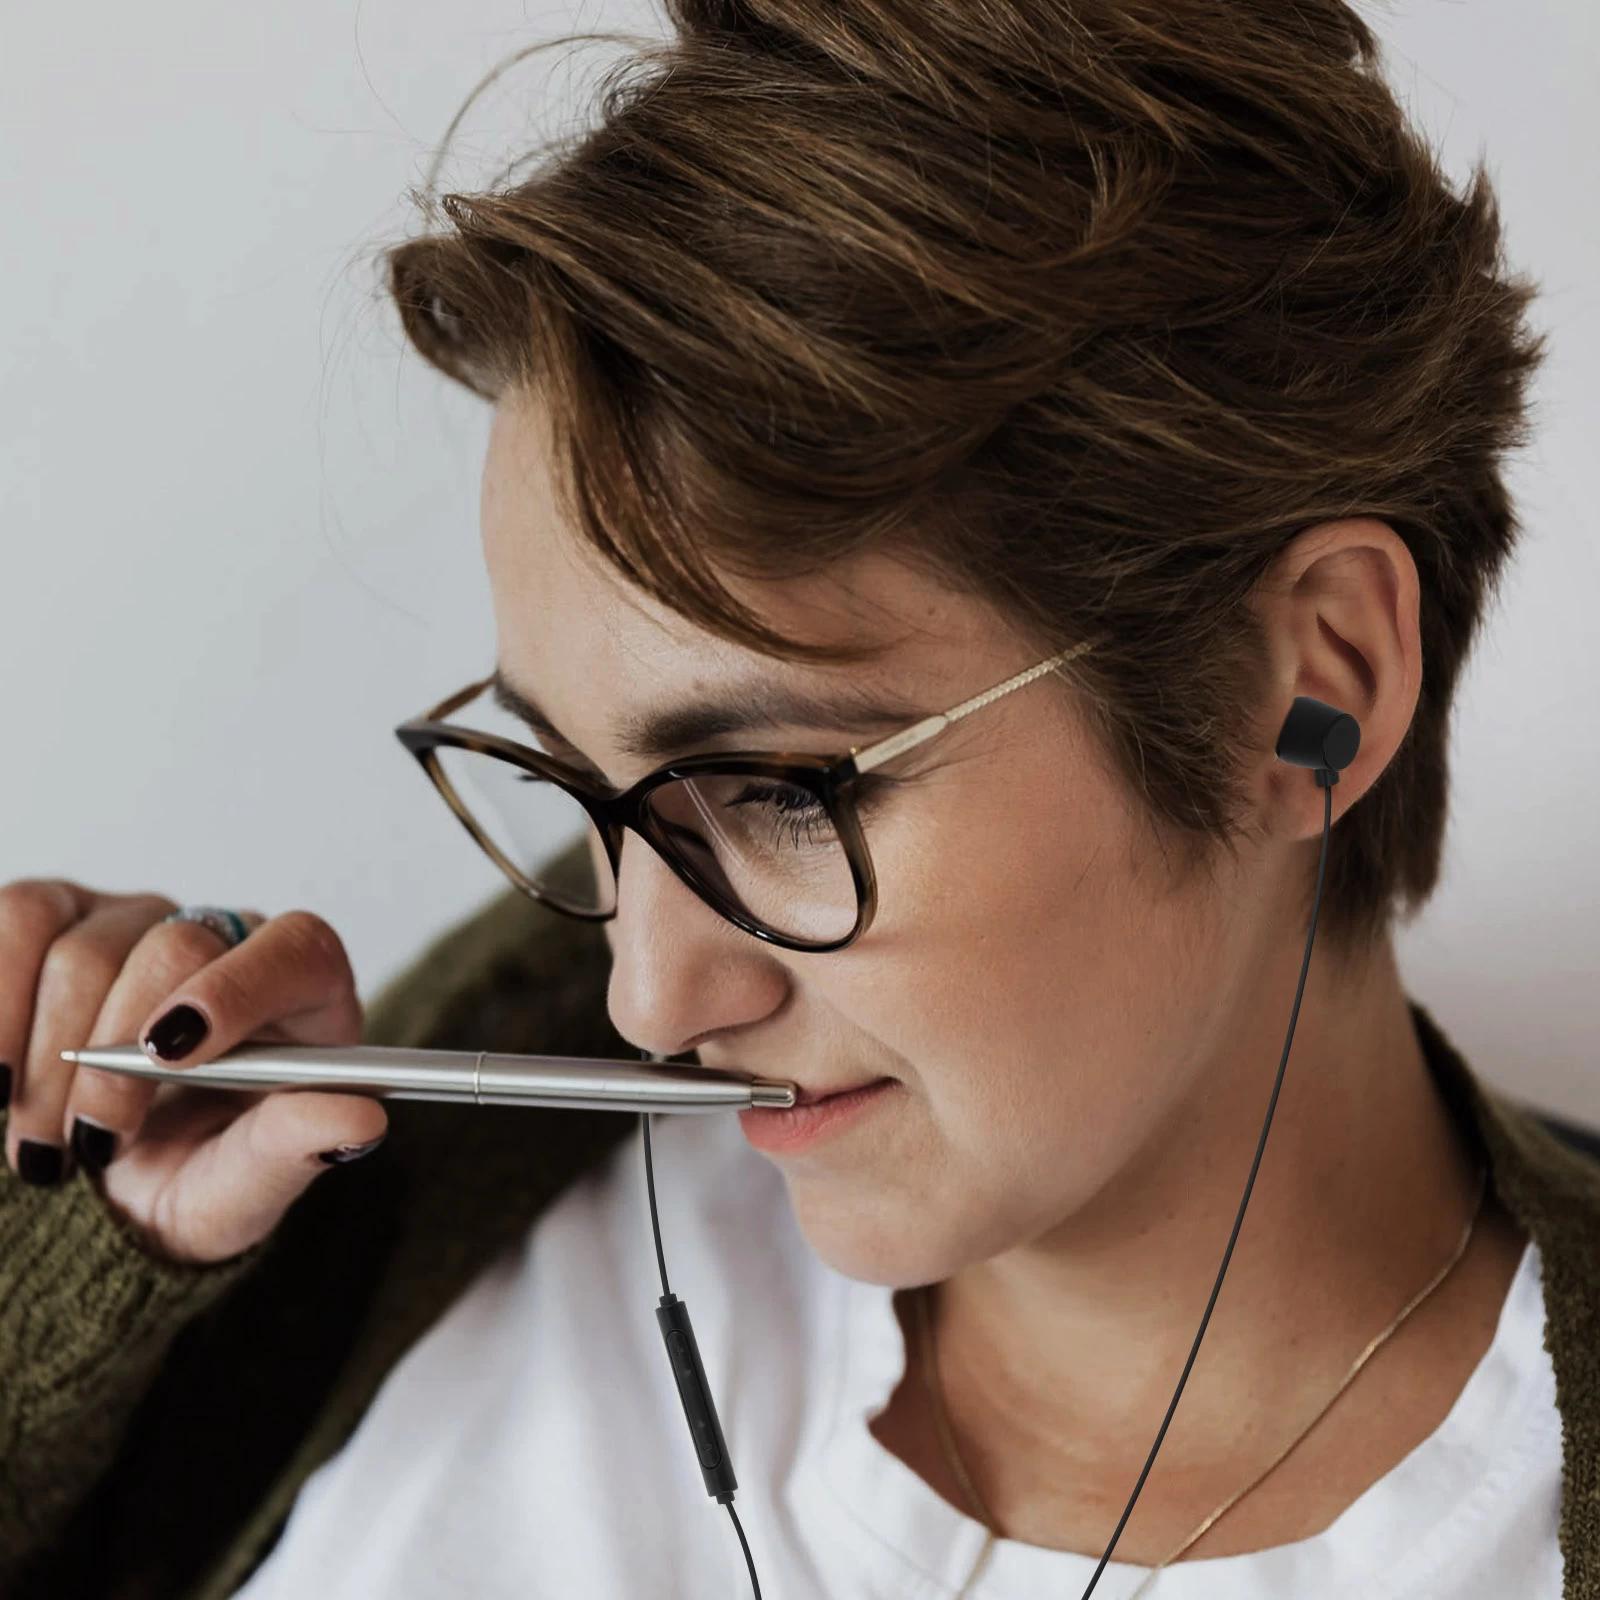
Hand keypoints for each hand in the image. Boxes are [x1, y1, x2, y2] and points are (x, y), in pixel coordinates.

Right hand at [0, 880, 385, 1264]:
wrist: (109, 1187)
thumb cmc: (196, 1172)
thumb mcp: (241, 1188)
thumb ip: (291, 1151)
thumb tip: (360, 1119)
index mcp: (304, 989)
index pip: (296, 949)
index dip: (236, 990)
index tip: (172, 1056)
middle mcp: (224, 937)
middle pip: (173, 946)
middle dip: (117, 1058)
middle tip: (92, 1146)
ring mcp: (138, 921)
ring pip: (80, 947)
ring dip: (45, 1058)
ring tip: (44, 1146)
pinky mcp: (57, 920)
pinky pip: (17, 919)